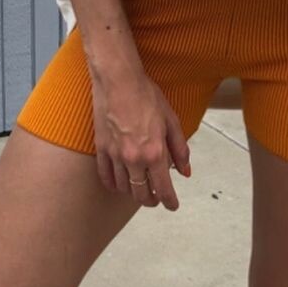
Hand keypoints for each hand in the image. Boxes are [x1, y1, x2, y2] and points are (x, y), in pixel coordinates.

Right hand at [89, 68, 191, 210]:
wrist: (119, 81)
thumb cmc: (146, 96)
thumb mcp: (171, 120)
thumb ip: (180, 149)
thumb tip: (186, 172)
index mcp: (155, 152)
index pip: (163, 188)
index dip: (170, 201)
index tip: (173, 205)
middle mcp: (134, 159)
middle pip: (141, 194)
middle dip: (152, 200)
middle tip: (157, 198)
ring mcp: (115, 155)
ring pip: (124, 188)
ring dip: (134, 193)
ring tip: (141, 189)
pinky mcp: (101, 149)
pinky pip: (106, 177)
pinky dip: (114, 184)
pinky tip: (120, 183)